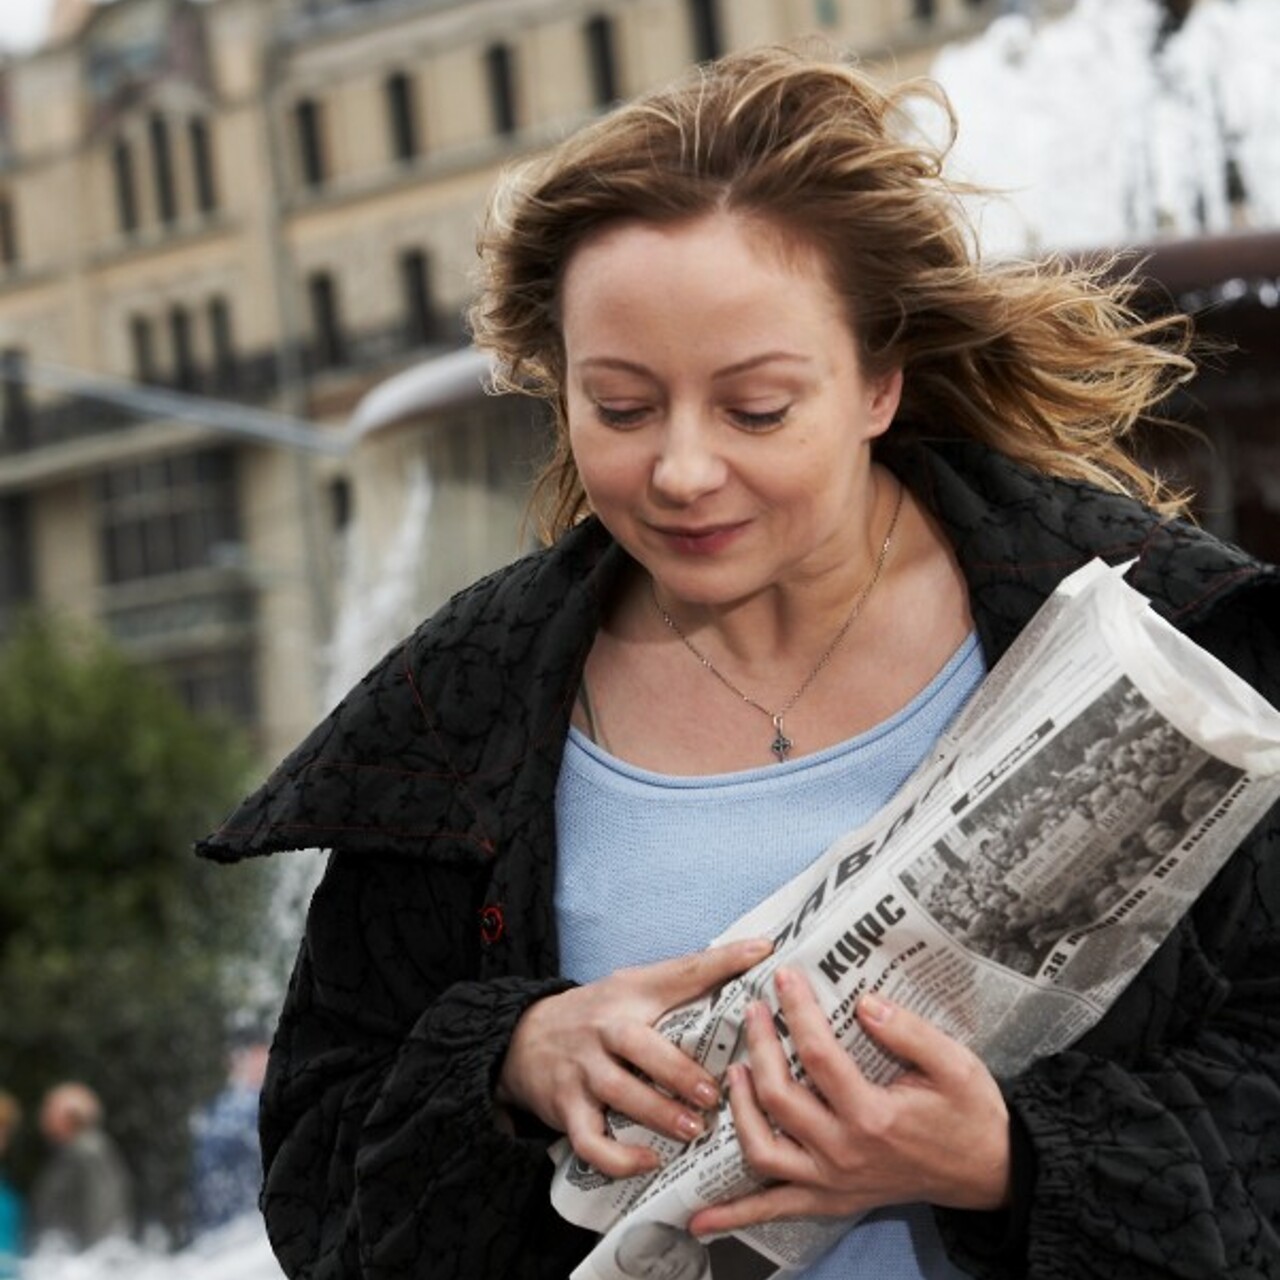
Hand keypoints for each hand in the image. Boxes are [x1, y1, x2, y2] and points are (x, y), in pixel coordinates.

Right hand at [496, 938, 772, 1177]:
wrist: (523, 1037)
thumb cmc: (598, 1014)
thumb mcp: (632, 988)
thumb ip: (683, 983)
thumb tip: (751, 964)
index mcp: (632, 992)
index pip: (681, 971)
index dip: (723, 960)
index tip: (763, 952)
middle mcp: (605, 1027)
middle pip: (639, 1044)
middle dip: (678, 1071)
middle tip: (713, 1091)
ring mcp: (582, 1068)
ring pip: (619, 1094)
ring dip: (660, 1114)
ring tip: (694, 1130)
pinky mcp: (565, 1107)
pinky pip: (590, 1141)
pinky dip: (619, 1158)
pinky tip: (649, 1162)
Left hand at [688, 970, 1010, 1235]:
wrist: (988, 1171)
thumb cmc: (969, 1113)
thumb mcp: (955, 1064)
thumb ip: (909, 1032)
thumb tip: (863, 1002)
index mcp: (874, 1116)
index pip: (819, 1056)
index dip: (797, 1012)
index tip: (783, 976)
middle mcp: (845, 1153)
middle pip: (780, 1097)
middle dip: (759, 1047)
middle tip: (752, 1011)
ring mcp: (833, 1183)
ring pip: (763, 1151)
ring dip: (739, 1111)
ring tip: (733, 1071)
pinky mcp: (830, 1201)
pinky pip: (774, 1210)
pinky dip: (735, 1215)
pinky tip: (699, 1219)